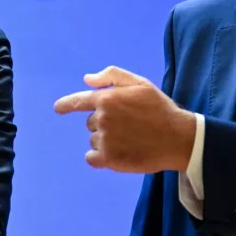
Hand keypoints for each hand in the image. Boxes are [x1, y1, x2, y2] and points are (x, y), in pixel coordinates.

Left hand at [54, 66, 196, 172]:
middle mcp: (102, 118)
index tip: (58, 108)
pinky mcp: (109, 159)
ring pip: (94, 140)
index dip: (66, 104)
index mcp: (107, 99)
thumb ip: (112, 76)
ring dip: (105, 140)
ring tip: (129, 139)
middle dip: (105, 122)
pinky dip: (99, 157)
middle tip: (129, 125)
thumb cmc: (160, 109)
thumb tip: (87, 79)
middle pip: (91, 122)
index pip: (78, 101)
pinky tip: (117, 154)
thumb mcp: (140, 84)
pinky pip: (91, 158)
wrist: (177, 138)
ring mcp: (104, 139)